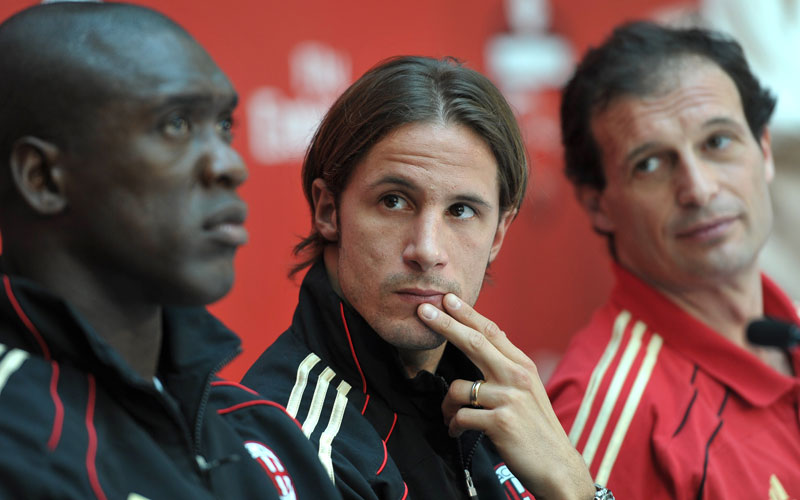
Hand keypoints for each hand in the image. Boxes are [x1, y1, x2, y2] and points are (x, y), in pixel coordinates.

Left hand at [417, 293, 594, 499]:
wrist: (557, 466)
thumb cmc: (535, 428)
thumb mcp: (526, 390)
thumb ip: (505, 368)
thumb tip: (479, 346)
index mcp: (522, 366)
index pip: (491, 331)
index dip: (467, 314)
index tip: (447, 299)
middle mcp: (517, 376)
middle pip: (474, 342)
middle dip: (445, 324)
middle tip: (423, 310)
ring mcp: (509, 398)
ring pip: (458, 388)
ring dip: (447, 405)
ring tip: (450, 417)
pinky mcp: (500, 421)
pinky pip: (461, 416)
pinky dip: (453, 425)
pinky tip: (456, 431)